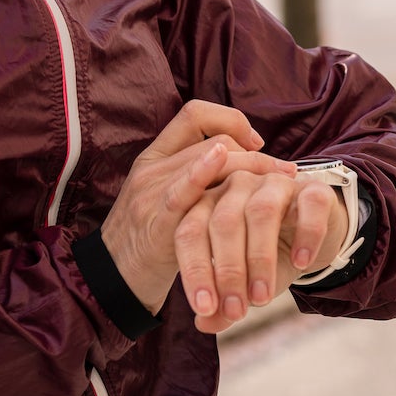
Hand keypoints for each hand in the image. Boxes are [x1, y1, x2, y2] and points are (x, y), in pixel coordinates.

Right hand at [100, 102, 293, 312]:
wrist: (110, 280)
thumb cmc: (146, 241)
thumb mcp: (164, 199)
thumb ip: (192, 179)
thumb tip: (241, 165)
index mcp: (155, 157)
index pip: (194, 115)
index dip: (230, 120)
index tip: (255, 142)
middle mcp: (153, 167)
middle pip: (214, 141)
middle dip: (256, 155)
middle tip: (284, 172)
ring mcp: (152, 190)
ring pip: (209, 158)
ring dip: (252, 167)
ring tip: (281, 181)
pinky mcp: (156, 219)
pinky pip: (182, 189)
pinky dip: (204, 171)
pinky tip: (225, 165)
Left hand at [177, 169, 348, 332]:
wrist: (314, 235)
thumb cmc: (269, 256)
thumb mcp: (245, 283)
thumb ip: (223, 303)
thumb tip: (204, 325)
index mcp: (210, 204)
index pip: (190, 232)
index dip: (194, 271)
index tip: (204, 309)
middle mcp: (238, 186)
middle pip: (223, 222)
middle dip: (228, 272)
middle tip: (236, 311)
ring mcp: (275, 184)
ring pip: (260, 212)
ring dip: (260, 259)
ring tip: (262, 298)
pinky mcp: (313, 189)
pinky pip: (307, 205)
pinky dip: (305, 235)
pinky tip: (301, 263)